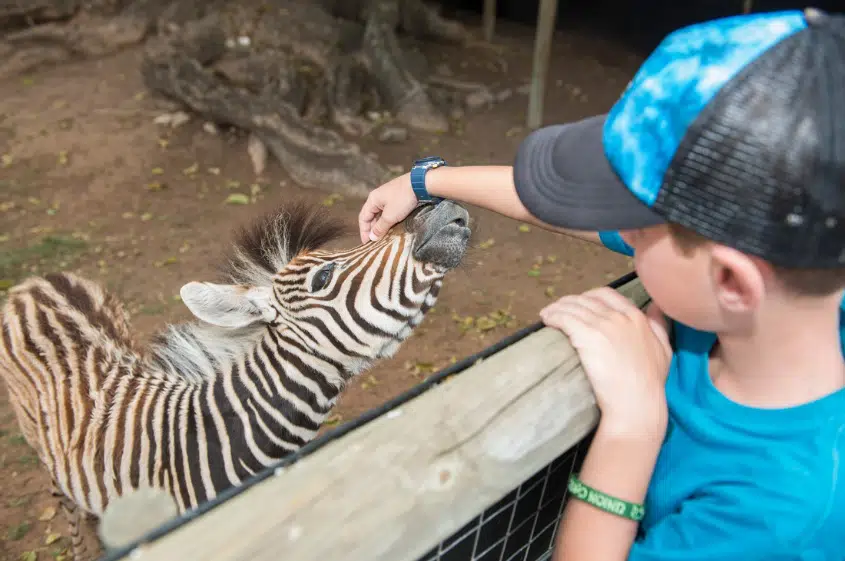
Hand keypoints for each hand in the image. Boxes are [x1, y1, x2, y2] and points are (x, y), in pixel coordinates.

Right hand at [358, 172, 418, 243]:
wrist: (420, 184)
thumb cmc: (402, 199)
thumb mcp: (390, 216)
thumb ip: (380, 227)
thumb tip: (372, 237)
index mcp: (372, 199)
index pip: (363, 217)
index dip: (363, 231)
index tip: (366, 243)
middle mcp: (378, 197)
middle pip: (370, 215)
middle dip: (371, 228)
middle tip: (375, 241)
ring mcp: (388, 196)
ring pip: (380, 214)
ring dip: (380, 225)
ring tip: (383, 236)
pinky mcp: (397, 197)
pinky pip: (388, 211)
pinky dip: (387, 220)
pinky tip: (391, 226)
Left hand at [539, 287, 672, 438]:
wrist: (636, 402)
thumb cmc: (650, 383)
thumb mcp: (664, 350)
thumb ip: (659, 326)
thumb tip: (656, 306)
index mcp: (636, 318)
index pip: (608, 295)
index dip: (590, 297)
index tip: (580, 304)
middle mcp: (619, 317)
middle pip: (587, 299)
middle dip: (571, 301)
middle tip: (560, 309)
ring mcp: (603, 325)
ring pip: (574, 307)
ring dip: (558, 308)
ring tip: (548, 314)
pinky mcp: (587, 335)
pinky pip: (564, 318)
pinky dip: (553, 315)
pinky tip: (546, 319)